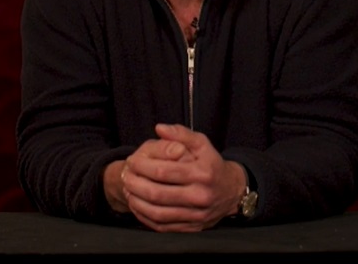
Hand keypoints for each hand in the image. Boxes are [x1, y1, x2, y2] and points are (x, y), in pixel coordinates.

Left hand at [120, 123, 245, 231]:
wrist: (232, 192)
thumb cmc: (212, 165)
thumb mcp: (202, 144)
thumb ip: (181, 134)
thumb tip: (159, 128)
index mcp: (202, 173)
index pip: (163, 171)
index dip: (142, 167)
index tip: (132, 161)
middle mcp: (200, 196)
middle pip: (158, 194)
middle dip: (136, 185)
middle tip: (125, 177)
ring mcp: (196, 215)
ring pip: (158, 213)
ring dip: (138, 203)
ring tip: (128, 191)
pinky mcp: (192, 228)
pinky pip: (163, 227)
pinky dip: (146, 218)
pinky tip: (138, 207)